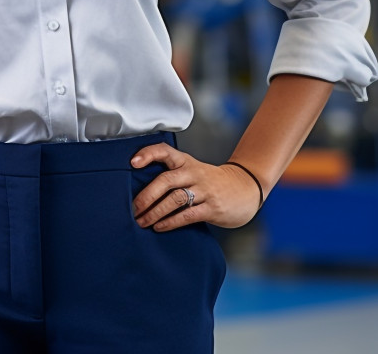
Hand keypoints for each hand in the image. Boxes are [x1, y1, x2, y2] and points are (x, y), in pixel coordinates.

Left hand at [130, 143, 261, 231]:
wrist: (244, 188)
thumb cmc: (210, 181)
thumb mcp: (192, 170)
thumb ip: (172, 175)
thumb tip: (139, 189)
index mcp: (185, 161)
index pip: (164, 151)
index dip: (148, 154)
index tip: (132, 163)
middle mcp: (193, 172)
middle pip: (166, 180)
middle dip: (147, 195)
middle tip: (133, 208)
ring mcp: (204, 190)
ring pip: (175, 199)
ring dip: (155, 211)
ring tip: (142, 221)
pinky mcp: (212, 208)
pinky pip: (188, 215)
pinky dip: (171, 222)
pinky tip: (159, 227)